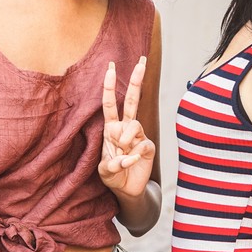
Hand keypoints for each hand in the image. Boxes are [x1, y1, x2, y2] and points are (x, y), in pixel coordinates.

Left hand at [99, 57, 155, 196]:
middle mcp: (125, 127)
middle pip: (132, 100)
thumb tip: (126, 157)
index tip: (110, 68)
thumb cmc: (112, 175)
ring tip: (122, 153)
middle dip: (136, 80)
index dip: (109, 86)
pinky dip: (133, 155)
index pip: (110, 104)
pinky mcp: (148, 147)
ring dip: (124, 140)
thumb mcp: (103, 171)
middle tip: (141, 61)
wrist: (126, 189)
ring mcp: (138, 136)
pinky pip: (142, 144)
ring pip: (134, 124)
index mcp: (111, 128)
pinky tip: (131, 162)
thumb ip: (111, 164)